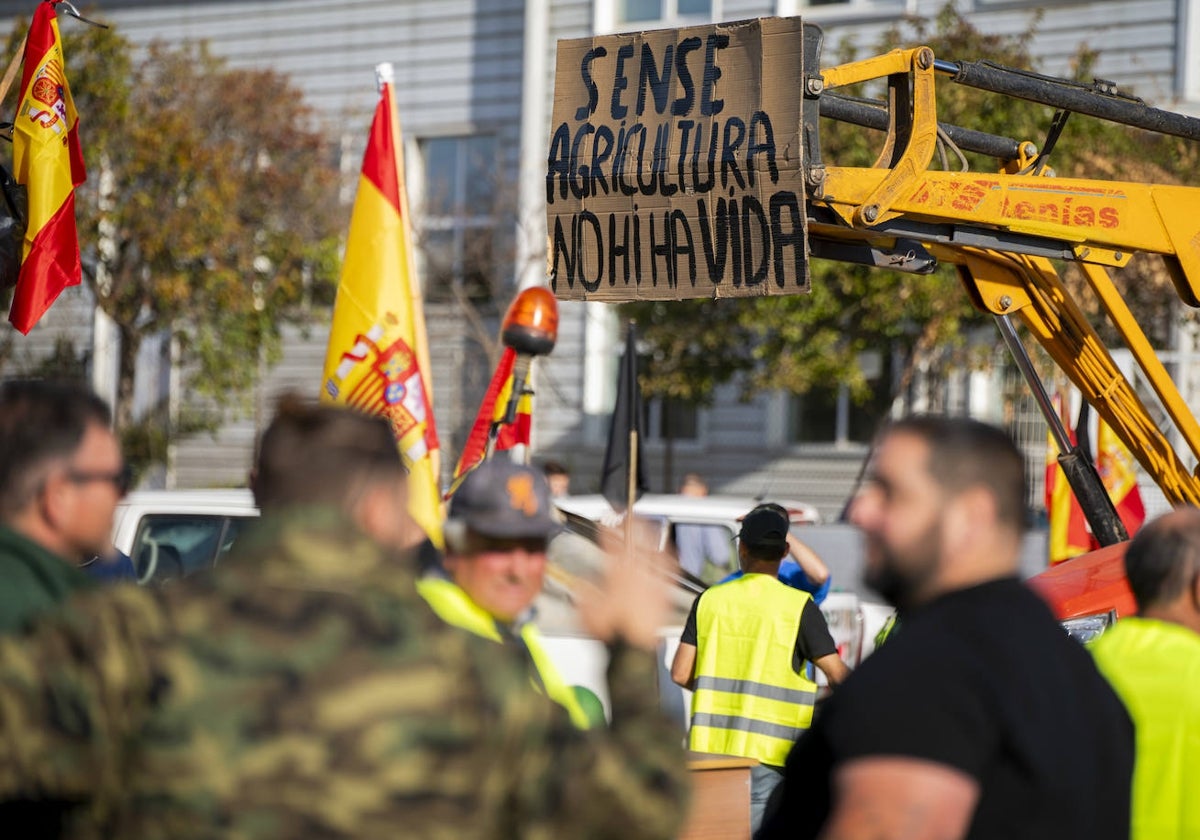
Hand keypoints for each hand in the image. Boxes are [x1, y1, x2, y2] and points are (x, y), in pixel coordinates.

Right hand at [576, 519, 672, 649]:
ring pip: (652, 549)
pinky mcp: (664, 591)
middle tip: (628, 513)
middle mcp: (635, 573)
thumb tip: (582, 586)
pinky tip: (669, 549)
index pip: (610, 543)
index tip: (605, 519)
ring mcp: (652, 580)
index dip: (607, 528)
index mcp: (615, 574)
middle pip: (634, 540)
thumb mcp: (587, 612)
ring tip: (648, 523)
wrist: (634, 649)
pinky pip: (669, 567)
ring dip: (649, 534)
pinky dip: (668, 554)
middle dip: (631, 522)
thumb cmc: (612, 632)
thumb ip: (584, 595)